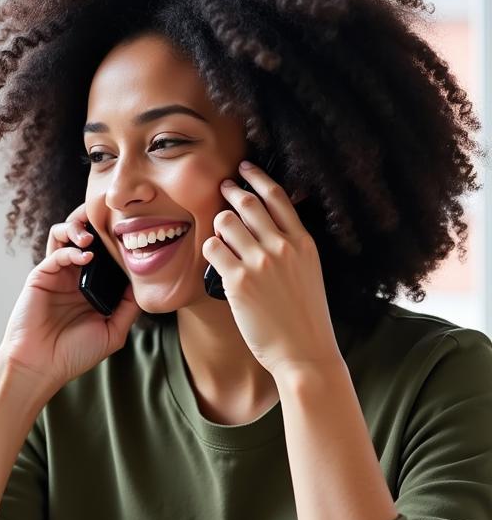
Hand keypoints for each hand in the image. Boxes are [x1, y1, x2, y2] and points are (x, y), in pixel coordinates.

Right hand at [0, 201, 142, 392]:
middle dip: (94, 222)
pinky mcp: (40, 277)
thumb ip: (129, 308)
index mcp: (91, 288)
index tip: (133, 233)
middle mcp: (74, 277)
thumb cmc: (73, 355)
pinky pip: (56, 253)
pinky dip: (71, 250)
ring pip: (65, 236)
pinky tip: (85, 257)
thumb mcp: (113, 332)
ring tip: (91, 236)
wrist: (40, 366)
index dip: (116, 241)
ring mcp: (57, 275)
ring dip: (78, 228)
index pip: (106, 255)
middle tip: (108, 217)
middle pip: (85, 238)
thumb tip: (145, 284)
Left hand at [201, 161, 340, 379]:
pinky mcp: (238, 281)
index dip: (257, 178)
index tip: (245, 169)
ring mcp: (260, 262)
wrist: (304, 351)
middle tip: (221, 187)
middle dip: (230, 191)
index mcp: (303, 242)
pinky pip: (212, 249)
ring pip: (226, 221)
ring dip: (218, 222)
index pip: (278, 196)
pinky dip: (209, 249)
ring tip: (218, 231)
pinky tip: (212, 257)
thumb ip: (292, 246)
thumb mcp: (309, 271)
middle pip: (248, 203)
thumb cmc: (305, 316)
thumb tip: (269, 226)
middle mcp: (282, 246)